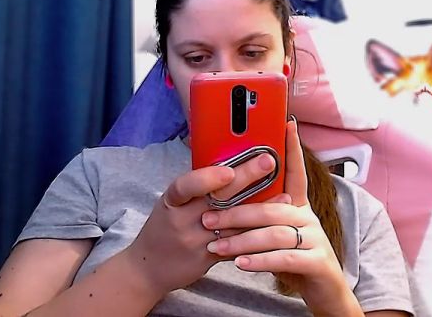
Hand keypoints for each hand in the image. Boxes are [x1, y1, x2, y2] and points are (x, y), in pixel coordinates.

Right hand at [122, 150, 280, 295]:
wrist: (148, 269)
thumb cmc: (164, 228)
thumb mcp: (171, 204)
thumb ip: (195, 188)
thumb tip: (227, 163)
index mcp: (172, 201)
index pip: (185, 186)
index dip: (206, 178)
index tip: (228, 170)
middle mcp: (182, 220)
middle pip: (216, 199)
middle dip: (245, 177)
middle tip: (268, 161)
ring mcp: (195, 242)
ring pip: (231, 224)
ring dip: (260, 208)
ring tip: (284, 196)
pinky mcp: (207, 259)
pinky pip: (234, 246)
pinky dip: (254, 234)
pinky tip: (273, 225)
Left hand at [201, 117, 351, 312]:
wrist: (323, 291)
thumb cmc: (294, 257)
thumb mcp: (277, 231)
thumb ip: (262, 213)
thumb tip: (230, 195)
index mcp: (299, 205)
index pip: (295, 171)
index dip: (292, 148)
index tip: (286, 124)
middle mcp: (309, 217)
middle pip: (273, 207)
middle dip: (237, 211)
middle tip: (208, 218)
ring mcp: (316, 239)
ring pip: (276, 233)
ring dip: (242, 239)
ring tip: (216, 245)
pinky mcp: (318, 262)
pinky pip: (285, 258)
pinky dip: (260, 260)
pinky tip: (240, 262)